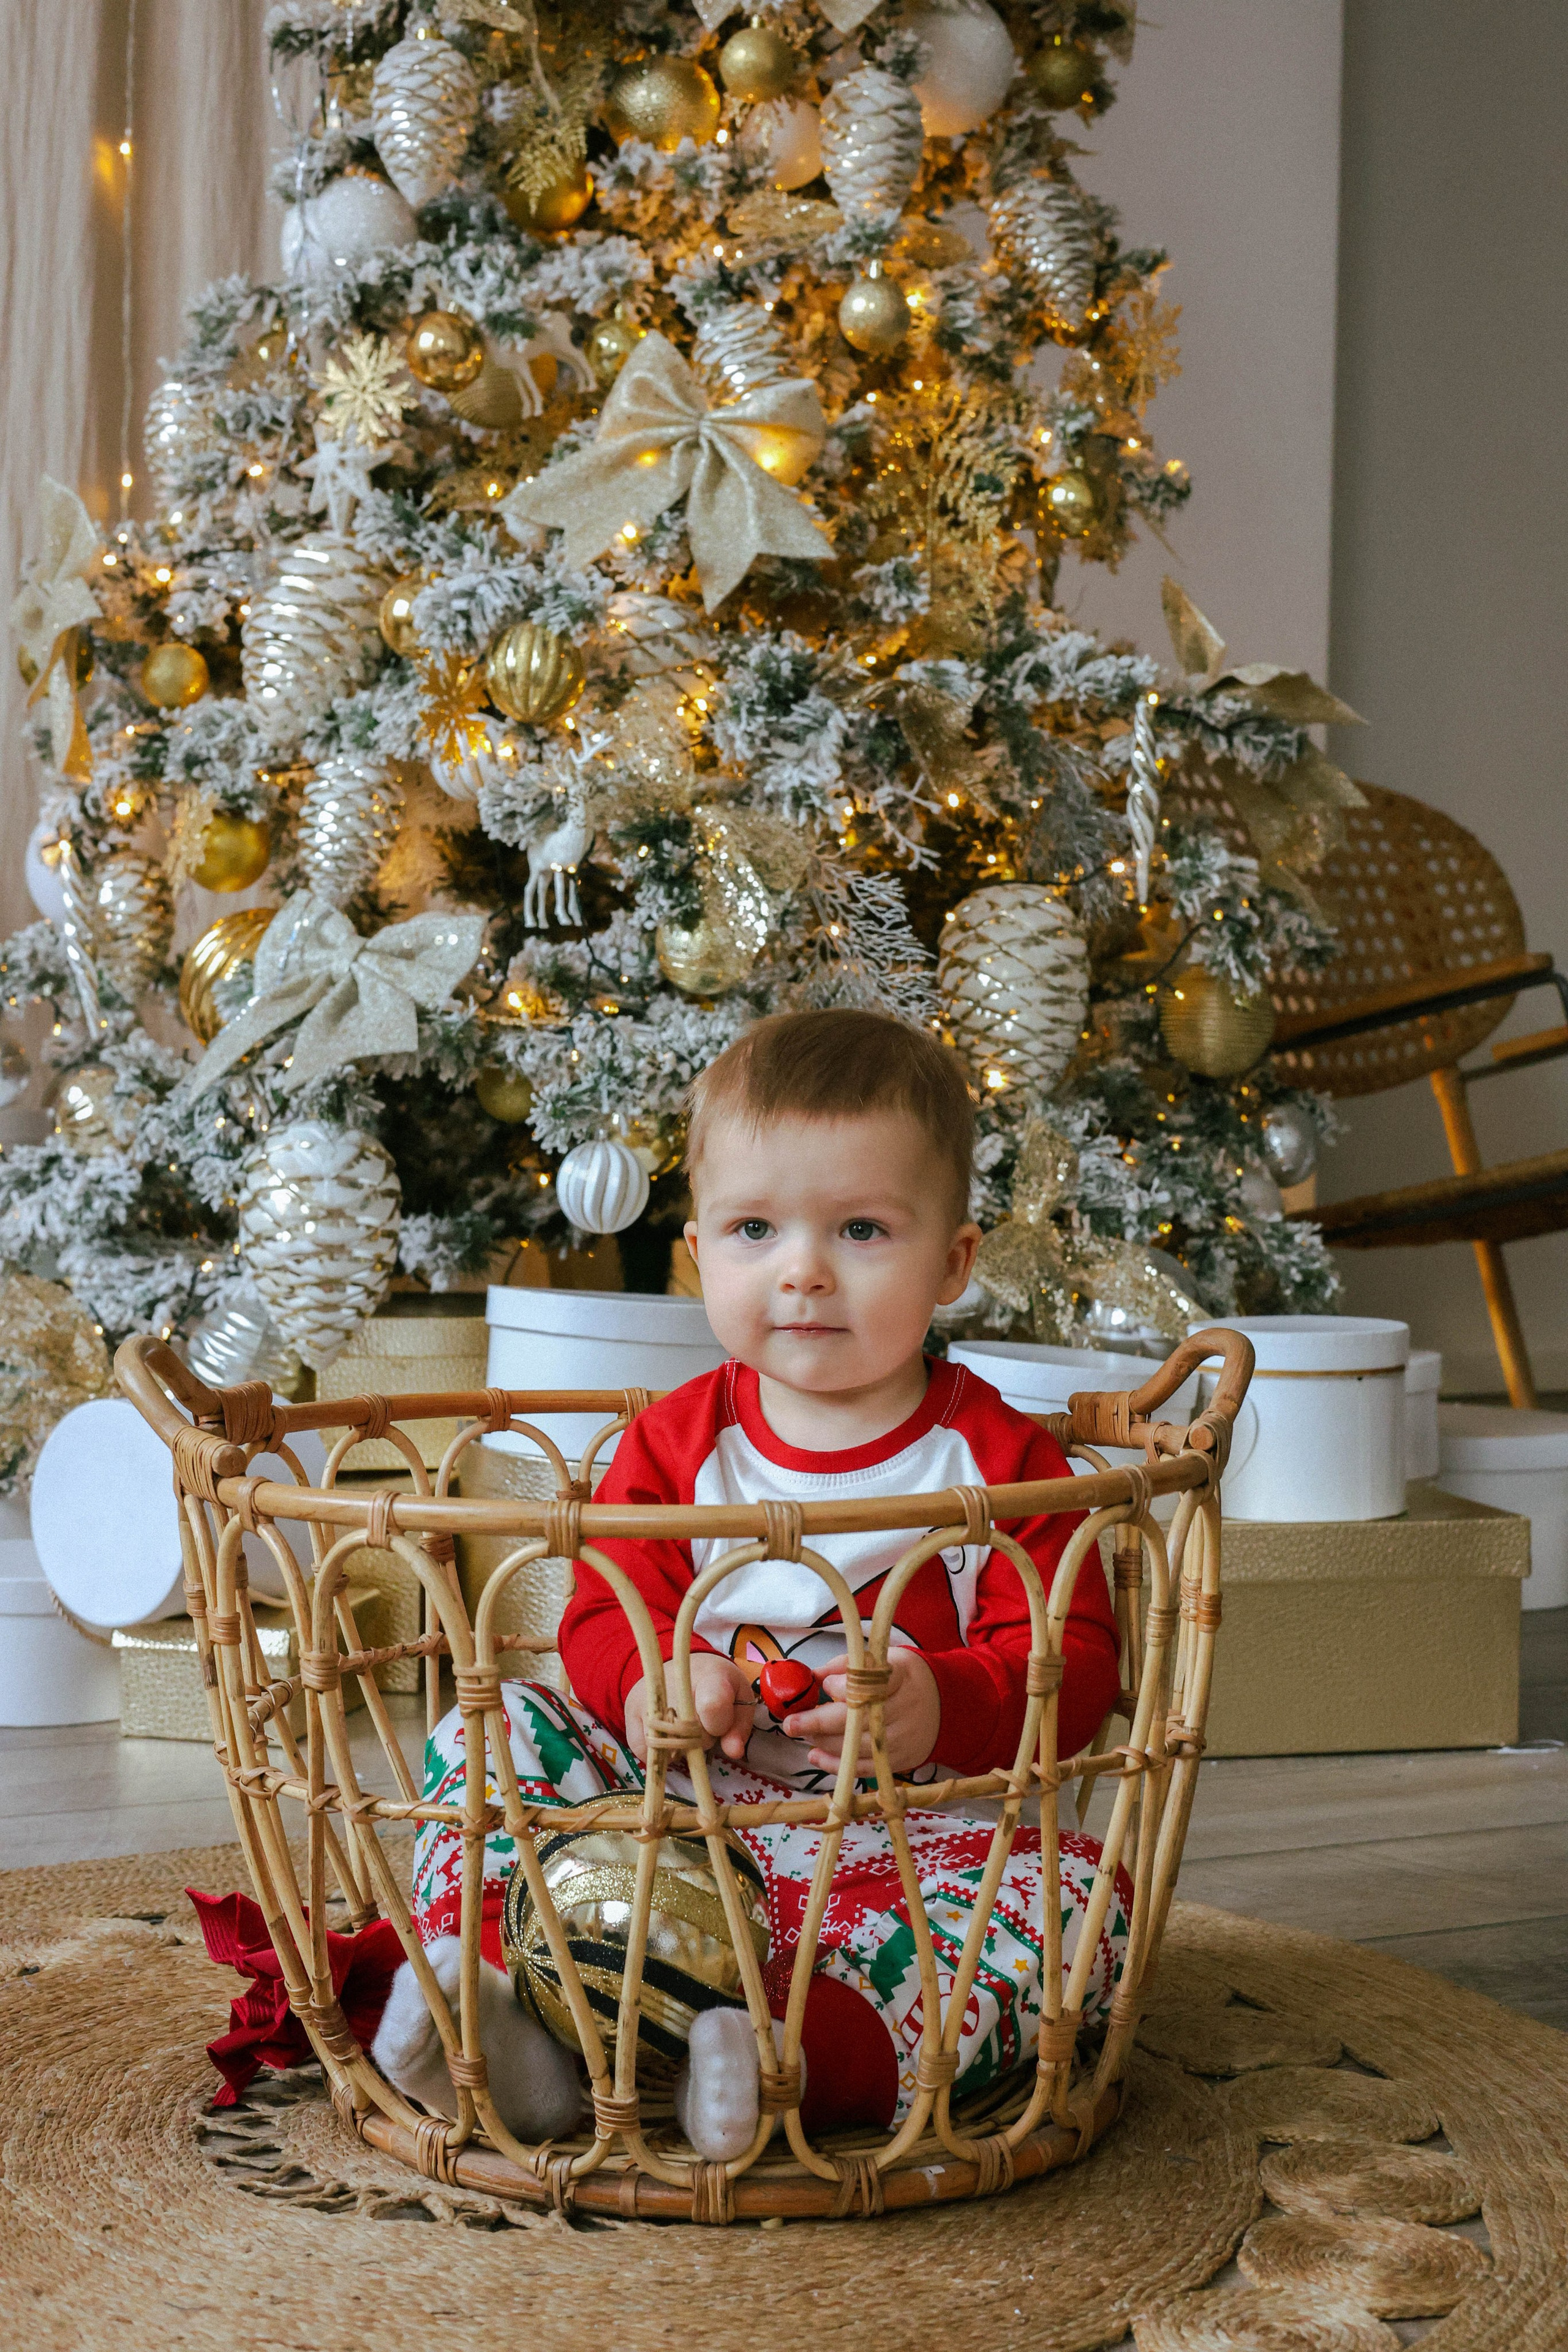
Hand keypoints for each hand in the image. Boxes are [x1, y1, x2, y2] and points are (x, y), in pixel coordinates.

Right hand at [624, 1652, 756, 1763]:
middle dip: (703, 1738)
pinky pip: (645, 1752)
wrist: (674, 1663)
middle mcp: (674, 1686)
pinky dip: (657, 1753)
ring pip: (668, 1748)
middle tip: (703, 1721)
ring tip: (684, 1727)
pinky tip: (667, 1736)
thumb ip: (739, 1725)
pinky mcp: (630, 1714)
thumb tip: (733, 1752)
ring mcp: (648, 1701)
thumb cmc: (712, 1682)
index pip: (713, 1707)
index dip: (718, 1725)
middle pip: (693, 1736)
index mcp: (709, 1677)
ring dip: (680, 1748)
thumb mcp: (737, 1695)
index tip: (719, 1723)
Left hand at [783, 1649, 939, 1776]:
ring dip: (825, 1744)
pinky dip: (838, 1765)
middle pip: (860, 1720)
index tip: (824, 1685)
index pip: (874, 1683)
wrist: (946, 1705)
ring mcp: (904, 1739)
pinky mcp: (901, 1761)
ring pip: (859, 1747)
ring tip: (803, 1736)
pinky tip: (817, 1756)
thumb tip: (809, 1678)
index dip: (846, 1686)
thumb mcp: (884, 1660)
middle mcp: (906, 1709)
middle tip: (792, 1723)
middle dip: (820, 1723)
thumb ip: (847, 1665)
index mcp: (903, 1676)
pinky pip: (865, 1768)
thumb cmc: (905, 1678)